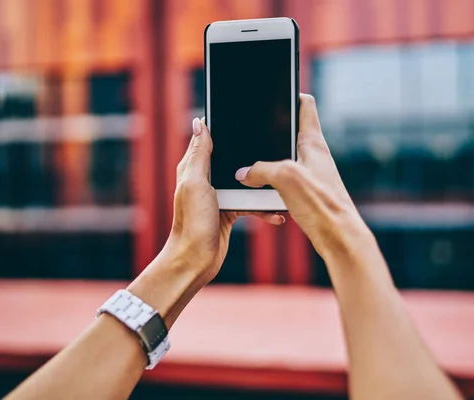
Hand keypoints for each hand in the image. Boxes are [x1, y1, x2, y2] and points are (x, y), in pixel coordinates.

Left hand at [165, 117, 283, 283]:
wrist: (196, 259)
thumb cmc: (192, 222)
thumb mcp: (195, 183)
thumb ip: (200, 154)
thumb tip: (200, 123)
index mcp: (194, 167)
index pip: (209, 139)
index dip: (225, 127)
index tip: (246, 118)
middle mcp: (206, 178)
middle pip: (234, 158)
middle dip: (252, 155)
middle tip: (273, 150)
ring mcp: (219, 194)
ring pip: (247, 181)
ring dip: (263, 184)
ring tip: (281, 185)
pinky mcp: (231, 210)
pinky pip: (252, 202)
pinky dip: (264, 207)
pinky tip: (277, 213)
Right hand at [235, 94, 373, 263]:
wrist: (339, 238)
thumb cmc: (322, 204)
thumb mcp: (285, 177)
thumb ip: (260, 169)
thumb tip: (243, 173)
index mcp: (313, 143)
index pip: (305, 106)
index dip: (290, 94)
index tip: (274, 89)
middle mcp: (313, 155)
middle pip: (288, 133)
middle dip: (268, 133)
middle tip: (248, 133)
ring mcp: (309, 174)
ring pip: (281, 160)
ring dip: (265, 164)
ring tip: (248, 169)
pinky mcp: (305, 193)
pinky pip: (281, 183)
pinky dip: (269, 185)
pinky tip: (259, 194)